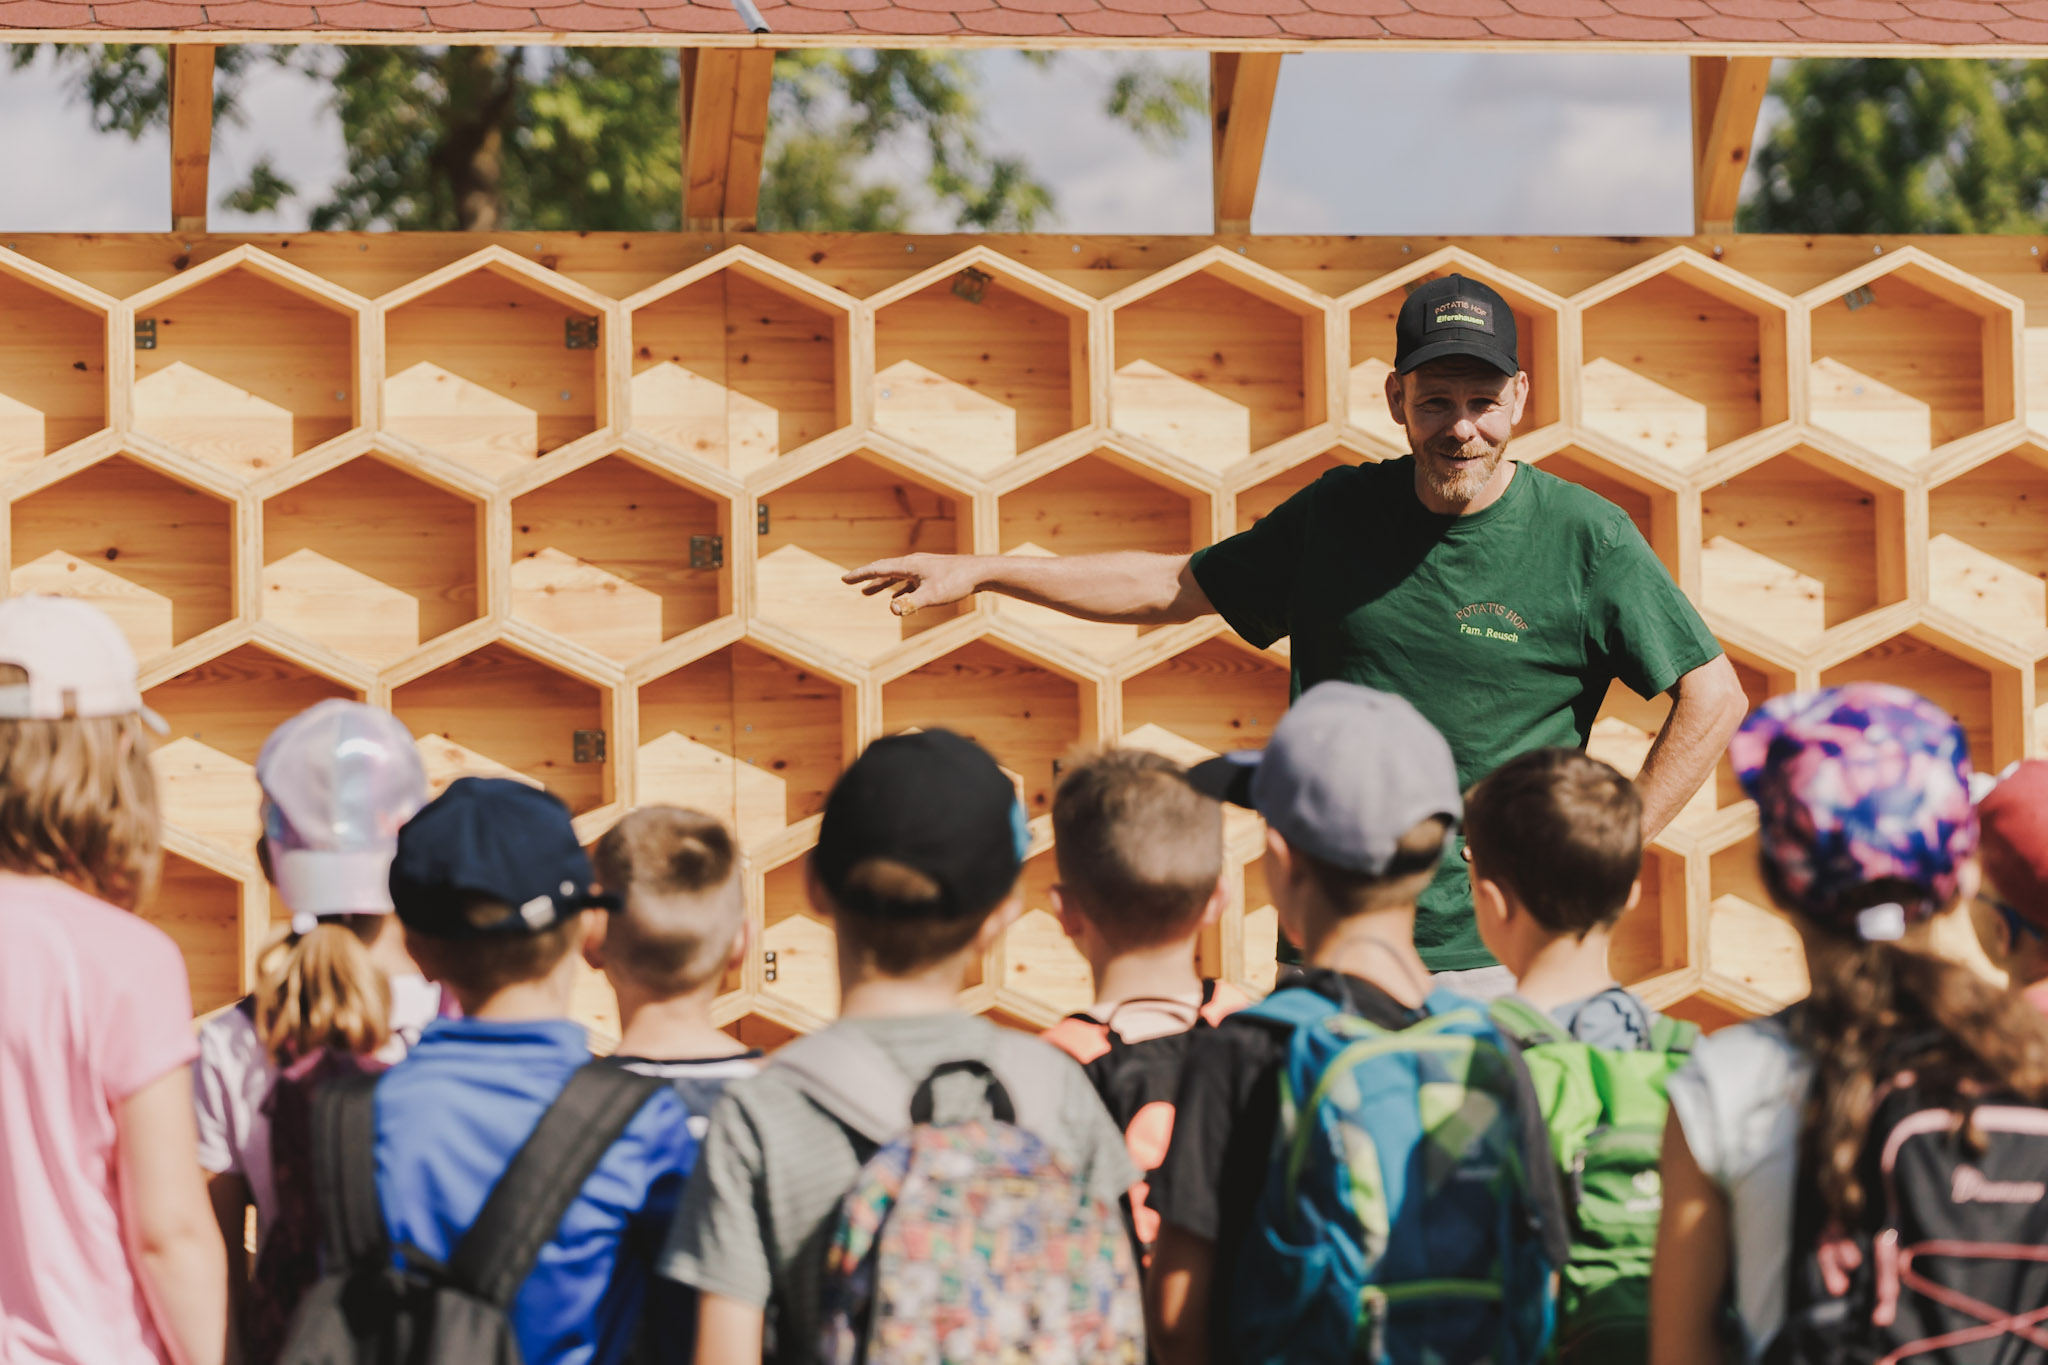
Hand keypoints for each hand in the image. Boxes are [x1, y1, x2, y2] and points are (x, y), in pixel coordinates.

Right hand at [842, 555, 978, 615]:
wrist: (980, 572)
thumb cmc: (957, 582)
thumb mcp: (933, 595)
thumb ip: (911, 603)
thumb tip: (892, 609)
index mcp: (909, 565)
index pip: (878, 569)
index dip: (860, 575)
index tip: (844, 579)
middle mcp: (913, 564)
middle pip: (885, 570)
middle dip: (867, 578)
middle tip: (850, 582)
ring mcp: (923, 569)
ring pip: (897, 577)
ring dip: (882, 584)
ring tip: (869, 593)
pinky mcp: (933, 575)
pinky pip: (909, 582)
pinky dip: (899, 589)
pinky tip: (898, 597)